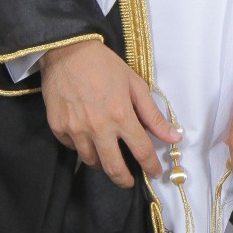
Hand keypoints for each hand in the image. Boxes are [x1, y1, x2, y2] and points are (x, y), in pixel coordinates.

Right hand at [41, 41, 180, 188]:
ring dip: (103, 164)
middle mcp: (98, 127)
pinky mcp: (58, 127)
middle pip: (114, 168)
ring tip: (109, 158)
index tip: (155, 172)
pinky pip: (72, 148)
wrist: (67, 51)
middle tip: (130, 181)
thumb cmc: (104, 64)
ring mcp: (75, 129)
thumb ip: (153, 115)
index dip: (152, 166)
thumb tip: (174, 137)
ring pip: (91, 161)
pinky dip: (82, 147)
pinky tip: (88, 138)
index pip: (142, 151)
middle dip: (125, 180)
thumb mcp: (135, 84)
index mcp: (121, 116)